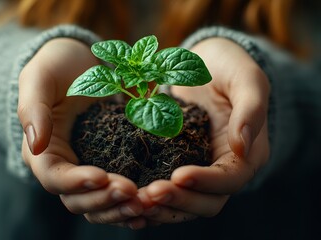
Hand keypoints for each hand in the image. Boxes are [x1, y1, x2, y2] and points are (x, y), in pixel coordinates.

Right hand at [18, 38, 142, 225]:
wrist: (79, 62)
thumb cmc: (56, 66)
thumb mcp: (40, 78)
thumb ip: (33, 109)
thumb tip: (35, 144)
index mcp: (43, 150)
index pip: (53, 177)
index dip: (75, 182)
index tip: (100, 177)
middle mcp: (64, 165)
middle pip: (78, 199)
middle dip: (103, 200)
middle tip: (132, 193)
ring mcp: (87, 166)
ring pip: (98, 202)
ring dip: (119, 207)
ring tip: (144, 202)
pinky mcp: (109, 162)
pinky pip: (116, 189)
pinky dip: (130, 200)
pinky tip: (150, 201)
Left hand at [139, 38, 269, 224]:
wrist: (206, 64)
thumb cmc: (229, 67)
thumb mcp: (246, 79)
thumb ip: (251, 110)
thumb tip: (242, 146)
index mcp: (247, 154)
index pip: (230, 179)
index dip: (206, 182)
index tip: (178, 176)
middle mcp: (224, 168)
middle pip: (207, 202)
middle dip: (179, 201)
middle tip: (148, 195)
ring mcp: (201, 168)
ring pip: (185, 202)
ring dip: (162, 207)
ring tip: (134, 200)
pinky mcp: (178, 162)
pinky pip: (168, 188)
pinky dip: (152, 197)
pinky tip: (131, 195)